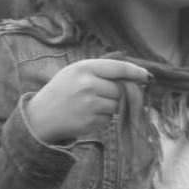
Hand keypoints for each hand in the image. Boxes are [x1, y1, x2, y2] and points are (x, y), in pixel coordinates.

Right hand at [26, 59, 151, 142]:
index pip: (119, 68)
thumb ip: (102, 70)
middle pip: (120, 89)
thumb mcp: (76, 72)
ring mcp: (90, 104)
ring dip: (111, 107)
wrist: (40, 117)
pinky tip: (88, 115)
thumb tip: (134, 75)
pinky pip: (109, 119)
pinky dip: (103, 118)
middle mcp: (88, 84)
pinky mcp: (91, 121)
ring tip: (91, 105)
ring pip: (117, 105)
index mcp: (84, 68)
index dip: (137, 72)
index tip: (148, 77)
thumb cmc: (62, 91)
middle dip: (117, 93)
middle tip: (102, 95)